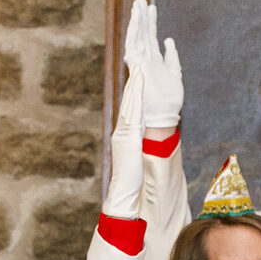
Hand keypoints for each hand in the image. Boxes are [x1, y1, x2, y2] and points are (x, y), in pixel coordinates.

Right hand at [103, 69, 146, 218]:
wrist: (123, 193)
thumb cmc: (130, 180)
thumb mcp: (133, 158)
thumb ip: (135, 146)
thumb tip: (139, 141)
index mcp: (124, 136)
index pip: (129, 110)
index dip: (133, 93)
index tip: (138, 78)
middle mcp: (121, 132)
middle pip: (128, 104)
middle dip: (133, 85)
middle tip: (137, 66)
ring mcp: (123, 135)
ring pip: (129, 106)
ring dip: (134, 88)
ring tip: (139, 72)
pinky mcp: (126, 139)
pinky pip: (132, 116)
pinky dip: (135, 102)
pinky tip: (138, 91)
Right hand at [122, 0, 183, 128]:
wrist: (163, 117)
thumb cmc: (169, 101)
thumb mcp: (175, 75)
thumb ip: (172, 58)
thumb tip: (169, 42)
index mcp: (153, 61)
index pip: (150, 37)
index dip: (151, 22)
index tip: (151, 7)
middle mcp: (144, 59)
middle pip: (143, 33)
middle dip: (142, 15)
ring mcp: (139, 62)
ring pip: (137, 36)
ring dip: (137, 19)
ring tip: (138, 2)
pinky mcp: (137, 65)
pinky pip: (133, 44)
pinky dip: (135, 30)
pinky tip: (137, 17)